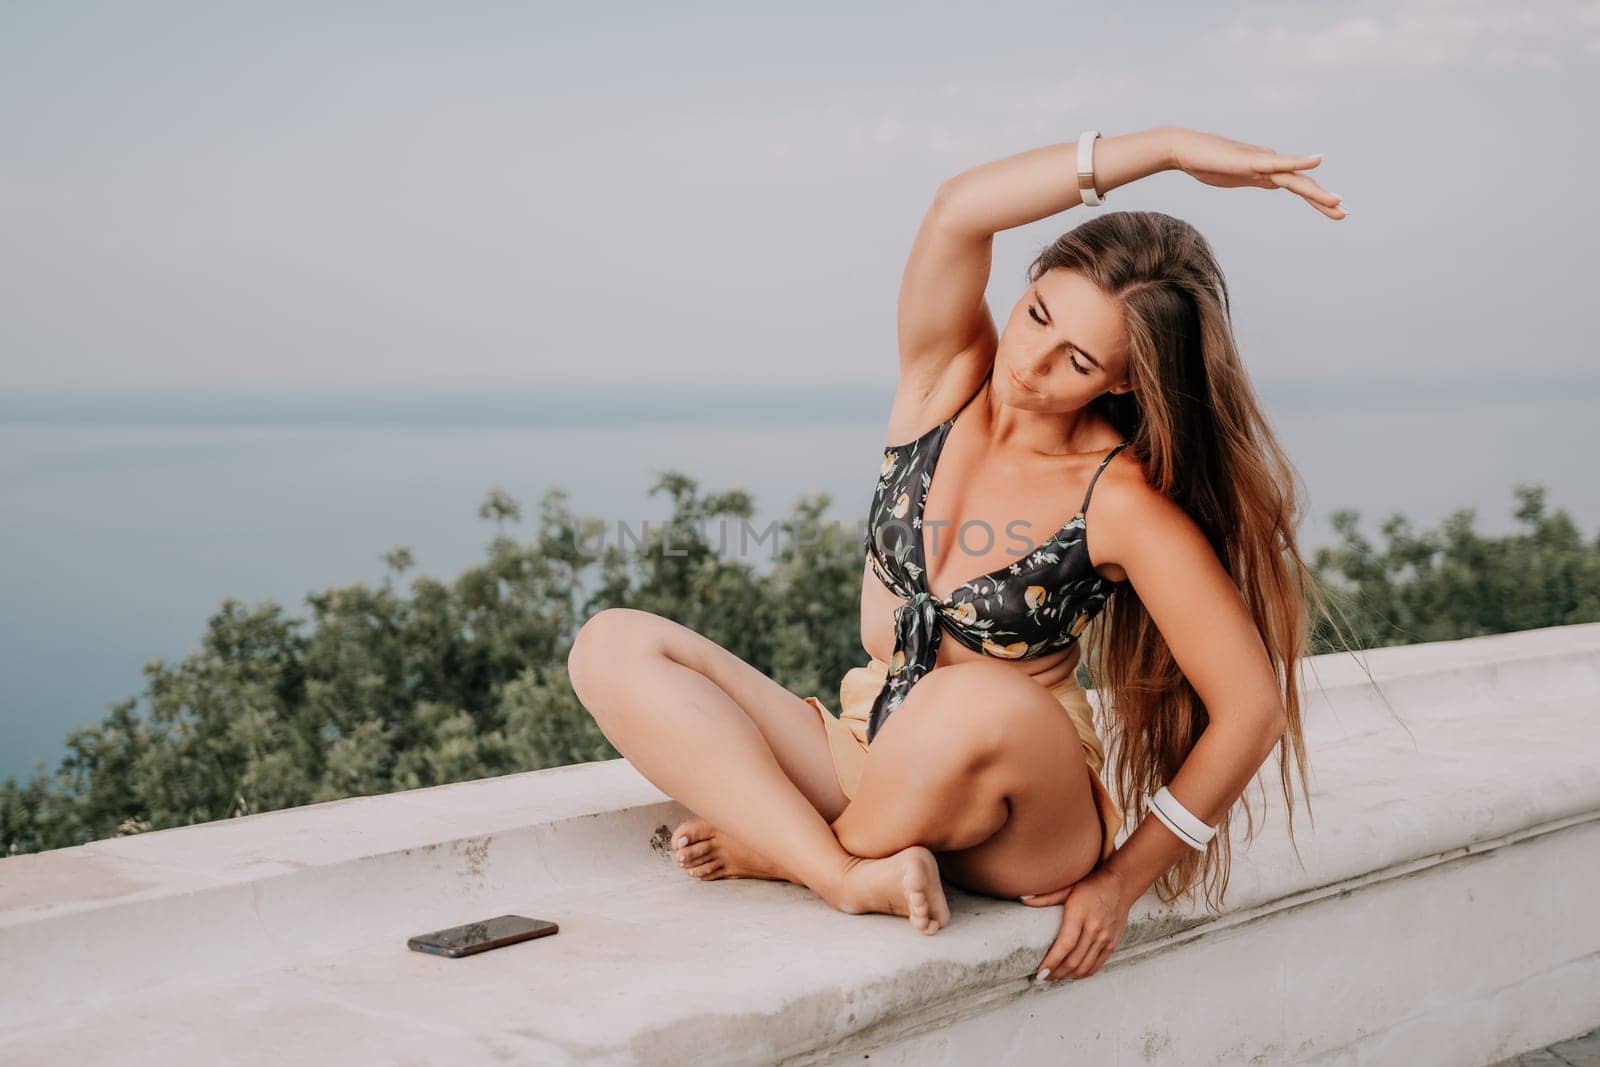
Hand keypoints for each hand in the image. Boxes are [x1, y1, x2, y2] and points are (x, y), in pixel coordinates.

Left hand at [1020, 866, 1132, 981]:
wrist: (1120, 885)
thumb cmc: (1090, 884)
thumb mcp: (1067, 887)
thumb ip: (1045, 897)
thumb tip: (1022, 900)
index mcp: (1080, 915)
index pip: (1065, 945)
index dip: (1052, 962)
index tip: (1040, 972)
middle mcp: (1095, 929)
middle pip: (1074, 960)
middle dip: (1056, 973)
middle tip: (1041, 978)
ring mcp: (1105, 939)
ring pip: (1085, 967)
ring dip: (1068, 976)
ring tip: (1054, 978)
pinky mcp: (1112, 944)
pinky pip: (1097, 965)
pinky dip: (1083, 974)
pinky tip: (1072, 974)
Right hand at [1168, 128, 1345, 219]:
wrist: (1185, 150)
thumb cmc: (1202, 163)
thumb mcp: (1231, 178)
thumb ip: (1249, 178)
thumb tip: (1263, 180)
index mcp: (1265, 173)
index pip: (1297, 188)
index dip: (1317, 199)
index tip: (1334, 212)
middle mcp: (1270, 165)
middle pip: (1302, 186)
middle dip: (1324, 201)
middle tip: (1344, 215)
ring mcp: (1263, 161)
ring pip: (1296, 180)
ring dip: (1317, 193)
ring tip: (1338, 203)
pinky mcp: (1253, 160)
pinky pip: (1280, 163)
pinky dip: (1300, 162)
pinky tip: (1317, 161)